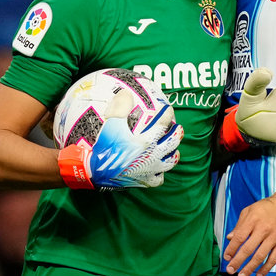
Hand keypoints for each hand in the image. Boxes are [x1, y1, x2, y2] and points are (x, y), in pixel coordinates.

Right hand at [58, 89, 182, 189]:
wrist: (97, 173)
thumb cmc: (105, 148)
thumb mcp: (111, 125)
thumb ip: (120, 108)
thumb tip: (126, 94)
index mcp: (146, 141)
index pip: (162, 125)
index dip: (167, 115)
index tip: (169, 109)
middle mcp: (152, 156)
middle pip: (172, 143)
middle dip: (177, 134)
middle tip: (178, 128)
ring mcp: (150, 170)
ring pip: (170, 162)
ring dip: (174, 154)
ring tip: (174, 150)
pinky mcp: (145, 181)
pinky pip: (158, 179)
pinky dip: (160, 174)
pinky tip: (158, 170)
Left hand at [223, 195, 275, 275]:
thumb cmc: (266, 207)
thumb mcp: (250, 210)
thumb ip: (239, 225)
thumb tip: (229, 238)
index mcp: (253, 220)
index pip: (239, 237)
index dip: (231, 249)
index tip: (226, 257)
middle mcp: (263, 229)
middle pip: (248, 249)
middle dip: (238, 262)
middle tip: (230, 271)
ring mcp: (274, 237)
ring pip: (260, 256)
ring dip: (250, 268)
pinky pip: (274, 258)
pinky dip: (266, 268)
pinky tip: (258, 275)